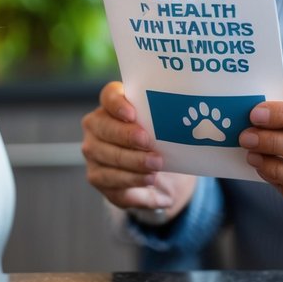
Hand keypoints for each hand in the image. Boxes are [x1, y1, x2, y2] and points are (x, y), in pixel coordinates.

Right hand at [81, 81, 197, 218]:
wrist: (160, 173)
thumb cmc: (160, 141)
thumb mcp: (165, 129)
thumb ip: (167, 121)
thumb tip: (189, 120)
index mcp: (112, 105)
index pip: (109, 96)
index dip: (117, 104)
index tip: (132, 114)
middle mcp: (97, 126)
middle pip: (104, 128)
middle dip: (126, 137)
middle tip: (148, 143)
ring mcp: (93, 152)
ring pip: (107, 157)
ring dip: (132, 163)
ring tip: (155, 168)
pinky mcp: (97, 176)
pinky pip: (111, 182)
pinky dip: (133, 185)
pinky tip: (151, 185)